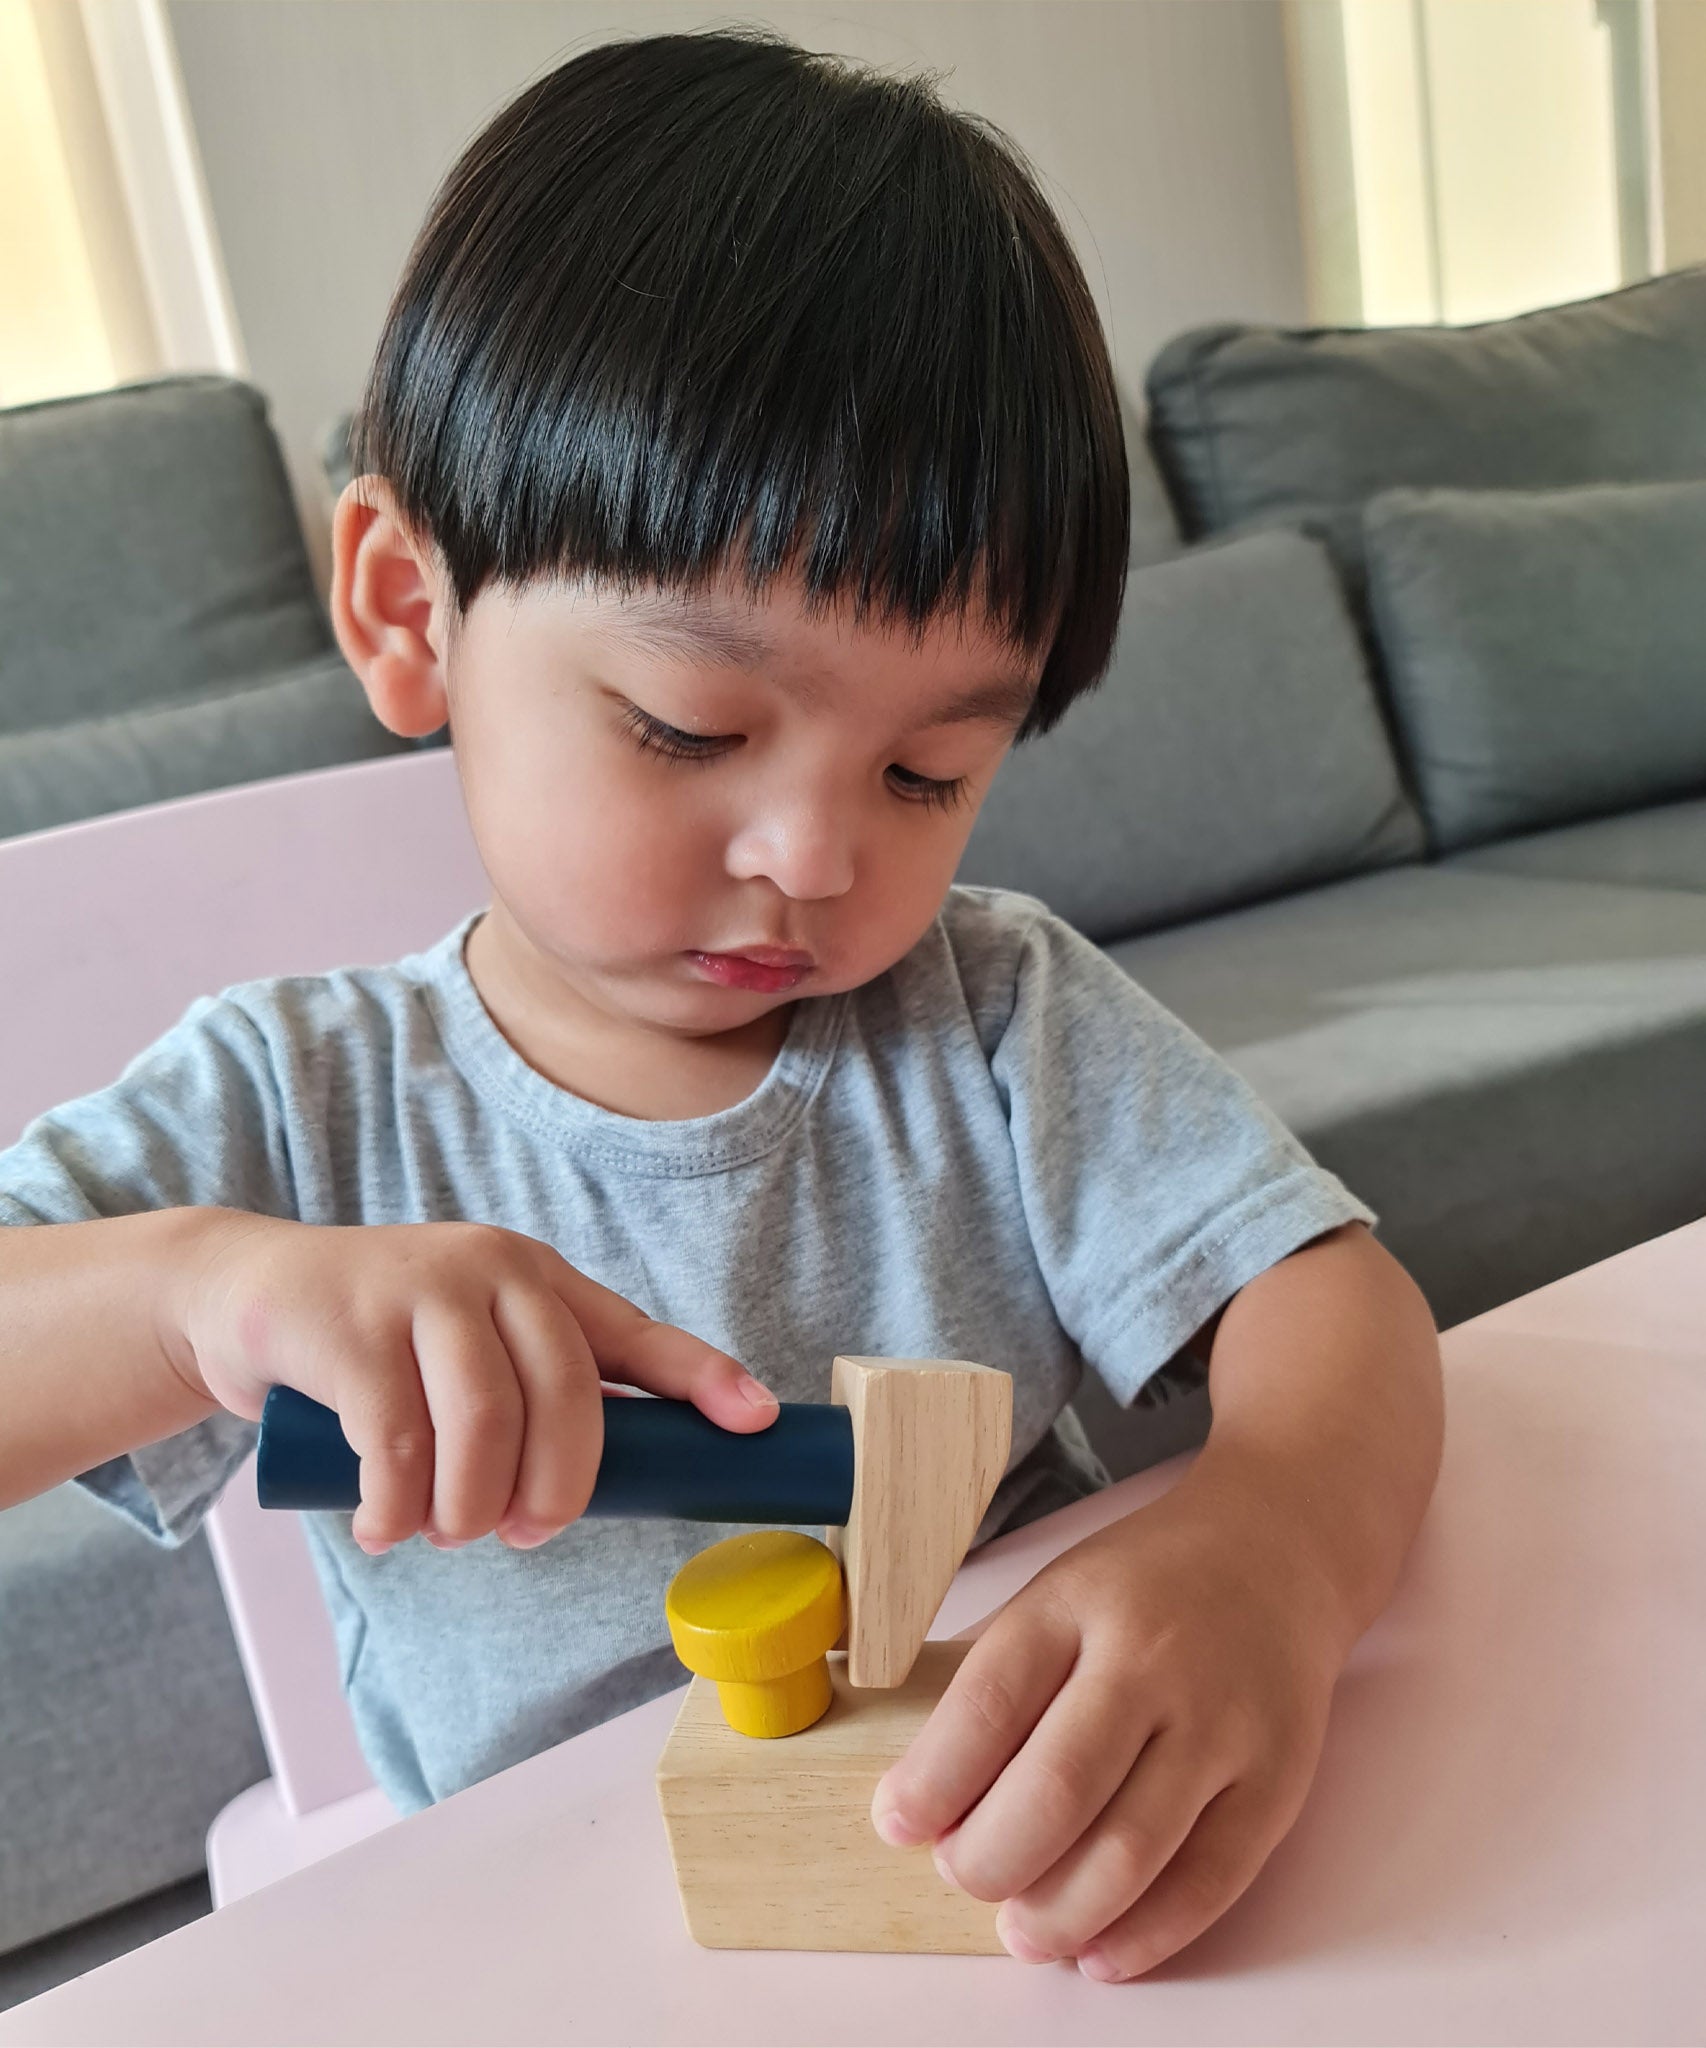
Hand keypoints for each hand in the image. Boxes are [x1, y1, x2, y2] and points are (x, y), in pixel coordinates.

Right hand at [165, 1209, 776, 1552]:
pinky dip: (398, 1508)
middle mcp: (493, 1271)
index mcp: (539, 1279)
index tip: (758, 1419)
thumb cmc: (384, 1339)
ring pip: (484, 1423)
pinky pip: (396, 1442)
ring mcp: (421, 1290)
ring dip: (472, 1505)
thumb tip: (587, 1494)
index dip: (703, 1375)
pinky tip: (386, 1528)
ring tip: (445, 1533)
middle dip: (559, 1487)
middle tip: (529, 1535)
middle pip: (567, 1393)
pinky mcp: (351, 1326)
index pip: (637, 1332)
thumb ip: (529, 1393)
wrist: (249, 1292)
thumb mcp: (470, 1343)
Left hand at [869, 1472, 1351, 1979]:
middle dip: (989, 1858)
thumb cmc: (1143, 1587)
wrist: (1273, 1553)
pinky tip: (1099, 1950)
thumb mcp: (1054, 1594)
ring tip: (1021, 1928)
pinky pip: (1209, 1880)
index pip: (988, 1703)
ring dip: (1060, 1911)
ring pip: (1131, 1850)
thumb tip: (923, 1794)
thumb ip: (996, 1680)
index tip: (898, 1822)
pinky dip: (1146, 1934)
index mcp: (1076, 1604)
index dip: (932, 1781)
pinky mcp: (1276, 1779)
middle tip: (963, 1875)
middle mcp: (1152, 1660)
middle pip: (1057, 1788)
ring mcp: (1222, 1723)